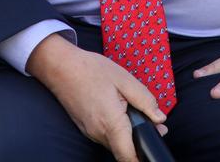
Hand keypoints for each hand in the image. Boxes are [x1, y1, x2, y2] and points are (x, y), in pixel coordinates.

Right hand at [27, 33, 167, 161]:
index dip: (142, 157)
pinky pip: (105, 135)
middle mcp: (99, 133)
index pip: (129, 157)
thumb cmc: (90, 69)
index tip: (152, 146)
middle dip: (139, 139)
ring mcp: (90, 132)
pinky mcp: (85, 128)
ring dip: (126, 132)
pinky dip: (115, 128)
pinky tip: (116, 108)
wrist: (59, 66)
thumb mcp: (124, 79)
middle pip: (124, 149)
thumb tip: (160, 118)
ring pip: (115, 142)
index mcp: (111, 123)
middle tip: (153, 121)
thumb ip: (145, 100)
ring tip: (131, 108)